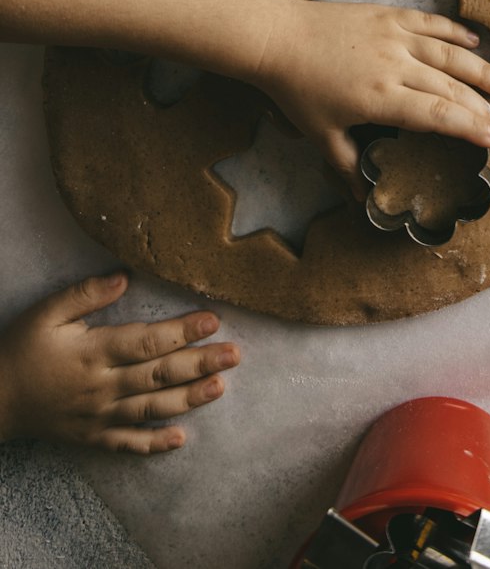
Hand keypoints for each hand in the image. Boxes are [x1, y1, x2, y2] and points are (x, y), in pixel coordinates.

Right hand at [0, 272, 238, 453]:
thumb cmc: (22, 349)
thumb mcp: (46, 313)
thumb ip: (86, 294)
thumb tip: (125, 277)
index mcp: (93, 352)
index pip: (147, 340)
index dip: (182, 331)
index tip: (213, 319)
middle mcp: (101, 386)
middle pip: (158, 374)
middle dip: (200, 363)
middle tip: (235, 354)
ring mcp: (98, 416)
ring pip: (151, 409)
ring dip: (188, 399)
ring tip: (220, 387)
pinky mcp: (92, 437)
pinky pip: (126, 444)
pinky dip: (154, 444)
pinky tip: (181, 439)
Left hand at [252, 1, 489, 198]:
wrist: (278, 38)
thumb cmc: (297, 89)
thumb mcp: (322, 135)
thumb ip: (347, 165)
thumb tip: (362, 198)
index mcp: (381, 98)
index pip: (438, 116)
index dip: (471, 128)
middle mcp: (394, 66)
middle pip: (450, 89)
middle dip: (482, 108)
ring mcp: (394, 37)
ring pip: (448, 54)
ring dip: (480, 70)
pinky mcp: (388, 16)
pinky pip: (430, 22)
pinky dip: (455, 31)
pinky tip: (474, 42)